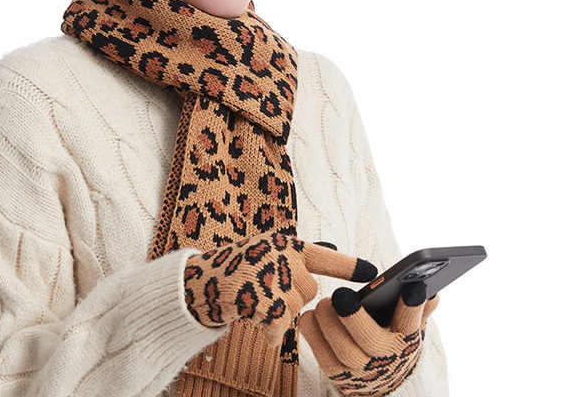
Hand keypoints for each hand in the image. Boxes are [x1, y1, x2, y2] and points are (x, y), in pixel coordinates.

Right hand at [183, 230, 377, 347]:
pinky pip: (281, 324)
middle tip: (267, 294)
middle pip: (309, 291)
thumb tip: (335, 248)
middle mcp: (281, 254)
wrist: (201, 281)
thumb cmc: (239, 269)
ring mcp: (271, 274)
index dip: (349, 265)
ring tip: (257, 305)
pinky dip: (272, 332)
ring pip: (296, 308)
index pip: (323, 256)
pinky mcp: (262, 296)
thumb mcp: (268, 256)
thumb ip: (299, 258)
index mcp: (286, 243)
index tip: (373, 272)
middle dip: (293, 299)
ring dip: (280, 315)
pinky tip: (259, 325)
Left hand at [300, 265, 439, 395]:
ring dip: (330, 323)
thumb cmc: (392, 337)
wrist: (377, 379)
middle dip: (354, 316)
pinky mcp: (337, 374)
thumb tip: (430, 290)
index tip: (413, 287)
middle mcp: (384, 358)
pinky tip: (311, 315)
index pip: (412, 323)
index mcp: (405, 340)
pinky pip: (321, 354)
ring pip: (343, 349)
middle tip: (340, 294)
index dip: (412, 307)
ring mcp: (360, 369)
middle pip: (370, 341)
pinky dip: (313, 333)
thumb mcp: (410, 324)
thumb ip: (419, 307)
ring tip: (324, 303)